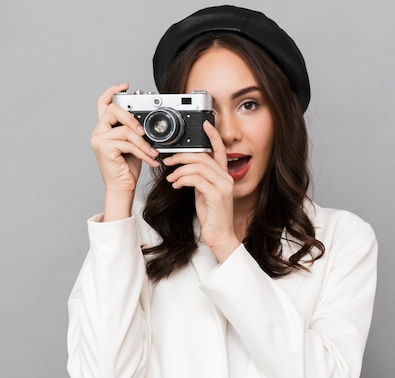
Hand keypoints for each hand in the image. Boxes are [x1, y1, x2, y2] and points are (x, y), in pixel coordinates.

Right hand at [90, 84, 159, 220]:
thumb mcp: (134, 145)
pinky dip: (142, 152)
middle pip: (113, 110)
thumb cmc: (127, 167)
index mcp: (105, 128)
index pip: (103, 103)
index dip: (113, 92)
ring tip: (152, 153)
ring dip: (143, 143)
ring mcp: (99, 139)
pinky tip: (150, 160)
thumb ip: (135, 131)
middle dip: (132, 118)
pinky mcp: (104, 148)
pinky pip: (128, 143)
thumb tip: (147, 123)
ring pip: (125, 130)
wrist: (122, 187)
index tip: (125, 86)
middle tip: (144, 132)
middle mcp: (98, 131)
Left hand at [163, 121, 240, 261]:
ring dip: (179, 169)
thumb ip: (199, 179)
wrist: (220, 236)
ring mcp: (223, 186)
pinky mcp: (217, 195)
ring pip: (198, 166)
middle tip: (168, 160)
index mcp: (223, 175)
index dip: (212, 135)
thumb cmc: (212, 216)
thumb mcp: (204, 193)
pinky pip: (197, 179)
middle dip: (182, 155)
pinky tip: (176, 184)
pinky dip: (183, 179)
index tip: (204, 124)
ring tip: (170, 176)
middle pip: (203, 156)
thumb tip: (185, 170)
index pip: (220, 150)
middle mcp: (226, 178)